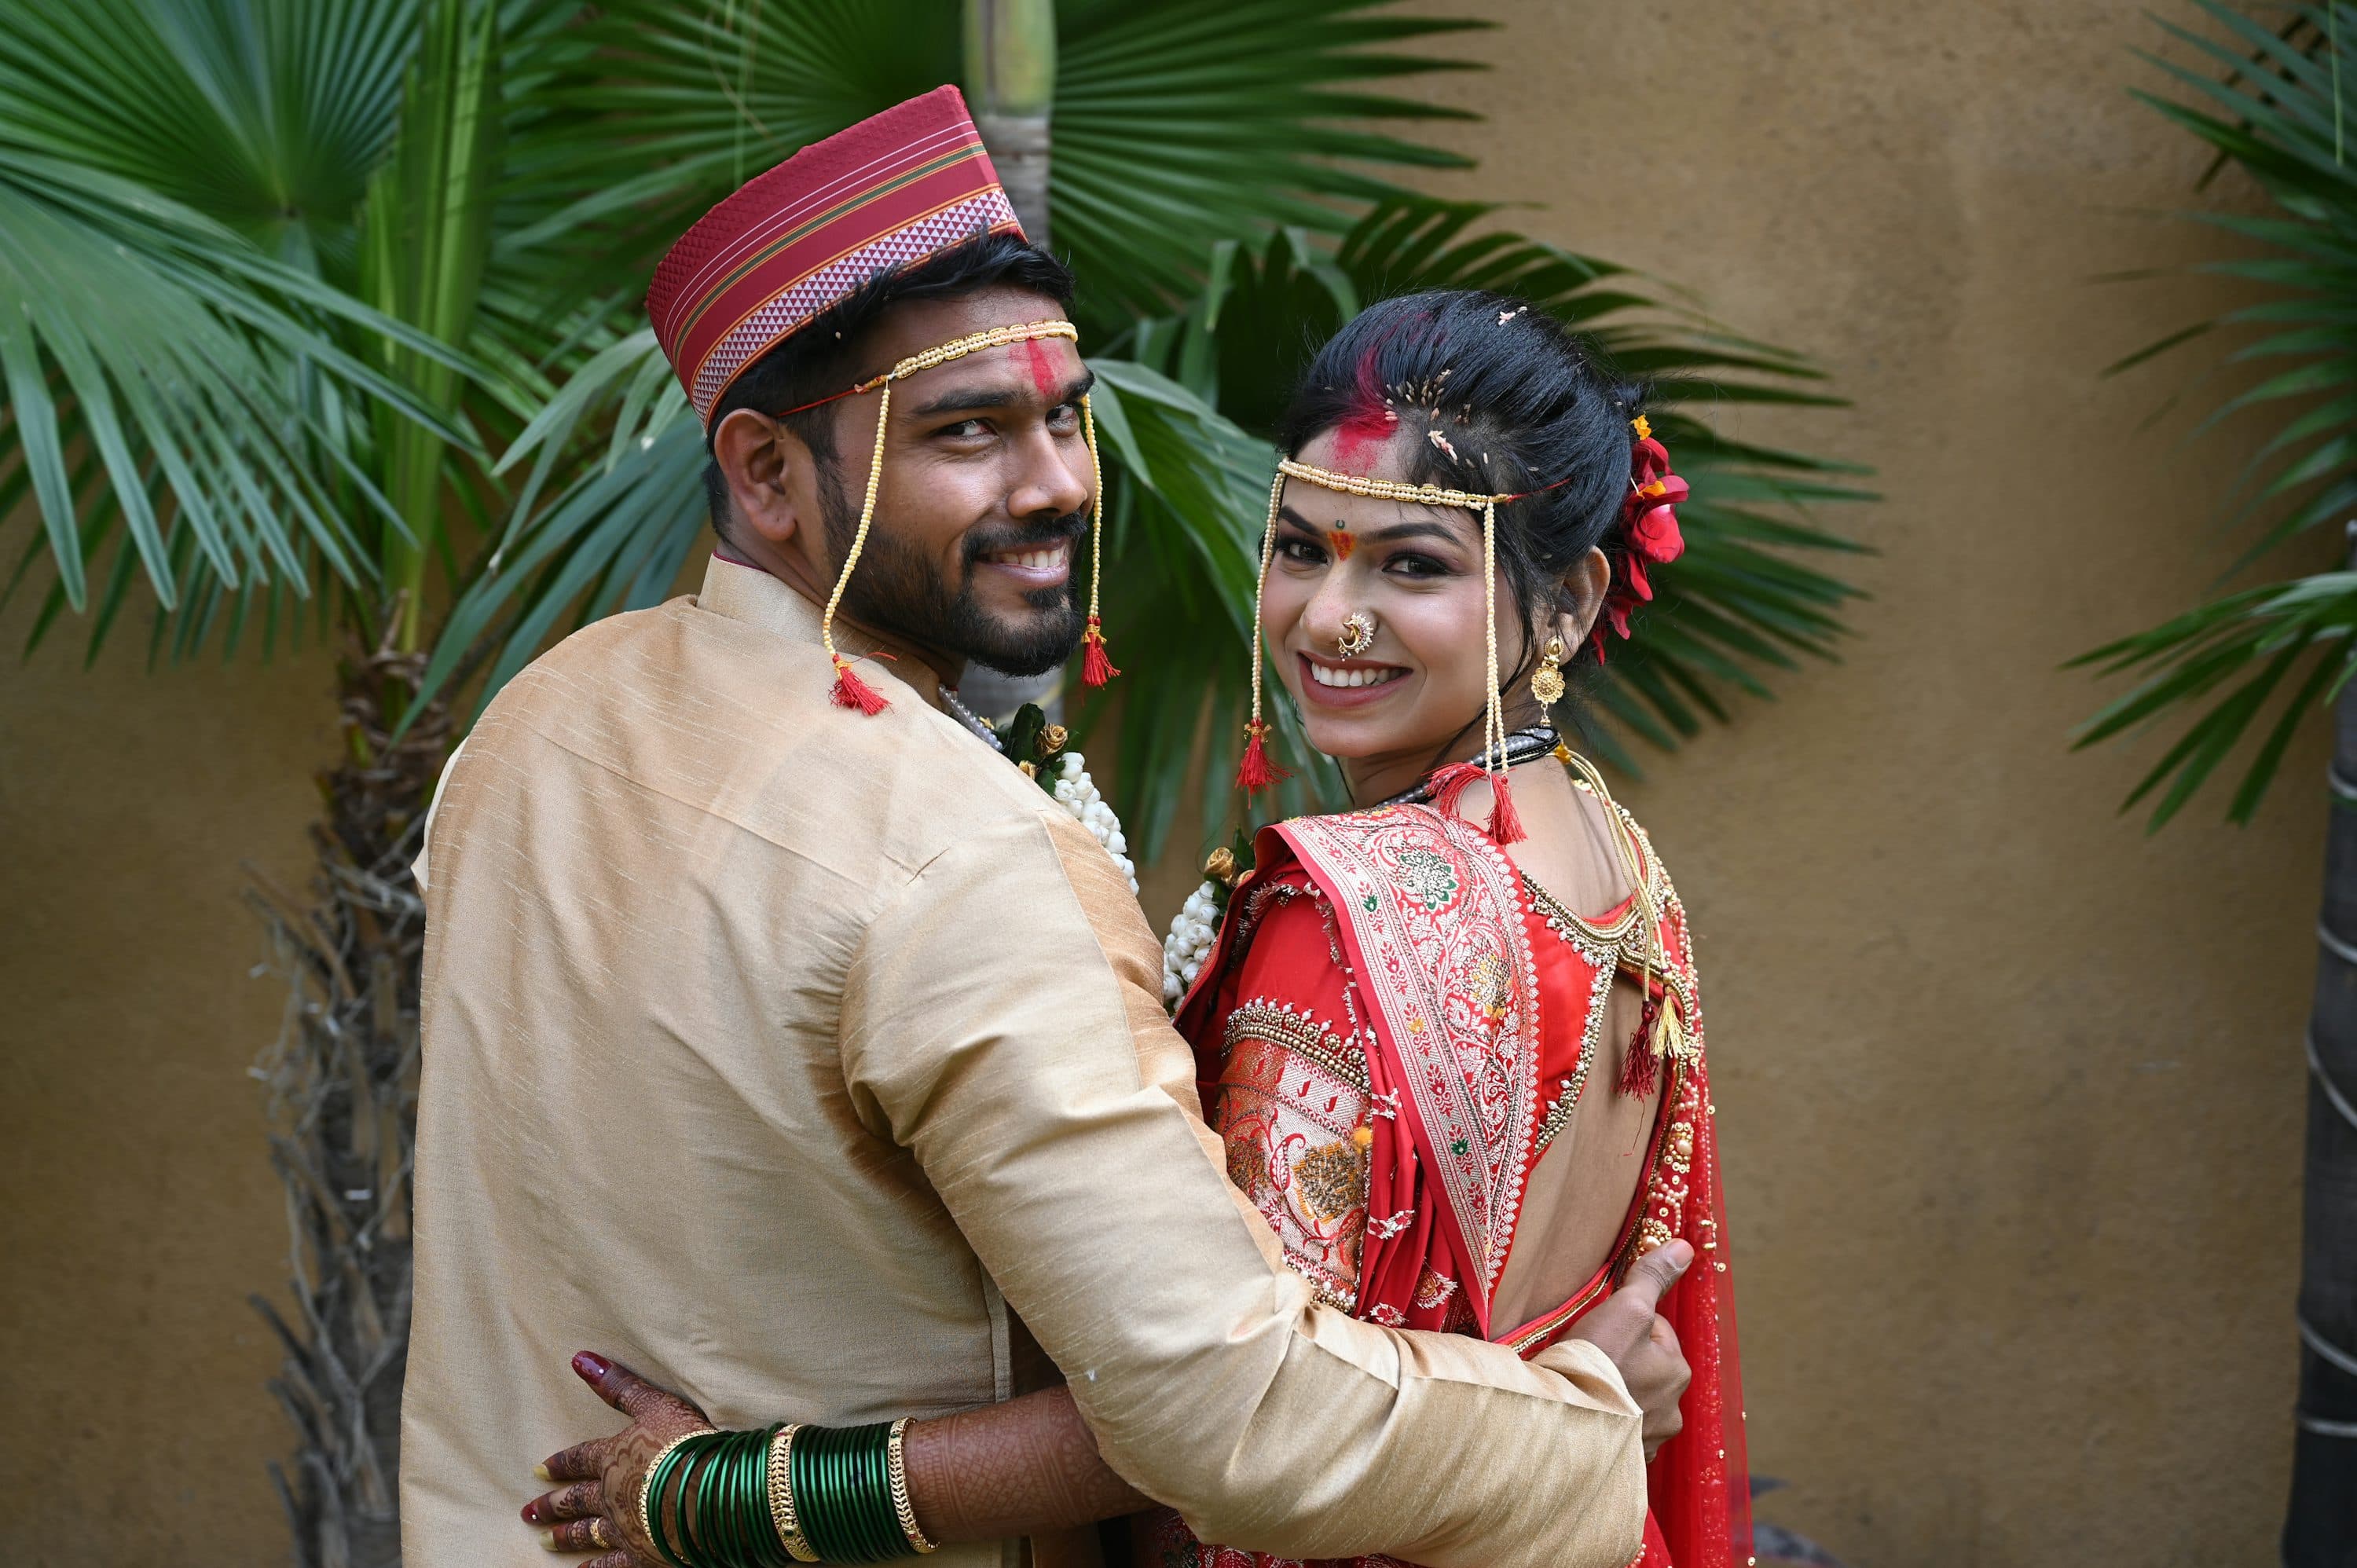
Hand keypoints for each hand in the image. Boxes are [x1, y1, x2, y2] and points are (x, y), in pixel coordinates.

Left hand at [521, 1351, 713, 1563]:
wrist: (708, 1493)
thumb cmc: (685, 1443)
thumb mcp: (655, 1404)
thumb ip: (618, 1385)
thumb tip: (580, 1359)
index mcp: (613, 1457)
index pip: (579, 1458)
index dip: (560, 1463)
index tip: (539, 1470)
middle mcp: (611, 1495)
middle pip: (575, 1500)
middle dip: (551, 1505)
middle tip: (527, 1513)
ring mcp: (624, 1529)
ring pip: (587, 1533)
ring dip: (565, 1536)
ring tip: (544, 1541)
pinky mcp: (641, 1555)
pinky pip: (610, 1565)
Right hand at [1564, 1239, 1692, 1461]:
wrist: (1560, 1426)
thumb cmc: (1596, 1363)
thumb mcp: (1625, 1308)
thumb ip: (1652, 1278)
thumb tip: (1685, 1247)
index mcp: (1677, 1370)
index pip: (1653, 1331)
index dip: (1622, 1323)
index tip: (1597, 1330)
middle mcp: (1673, 1410)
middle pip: (1644, 1367)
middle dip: (1620, 1361)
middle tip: (1585, 1359)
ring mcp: (1649, 1441)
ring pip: (1631, 1402)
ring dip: (1612, 1394)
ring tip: (1579, 1388)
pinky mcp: (1625, 1463)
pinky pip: (1617, 1434)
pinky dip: (1603, 1423)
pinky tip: (1582, 1415)